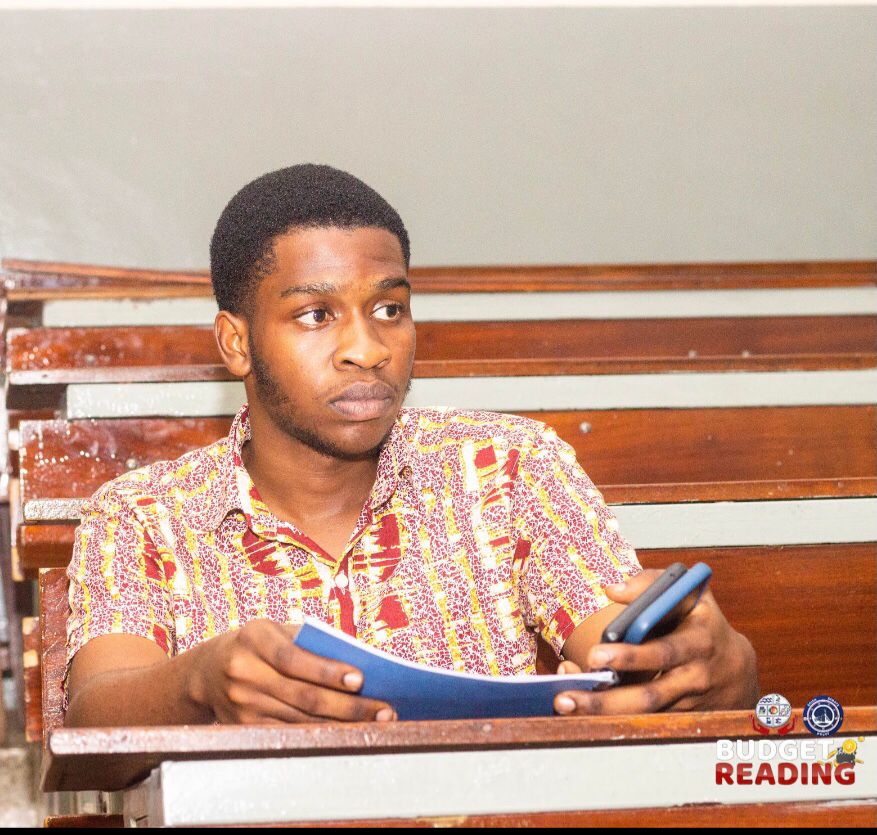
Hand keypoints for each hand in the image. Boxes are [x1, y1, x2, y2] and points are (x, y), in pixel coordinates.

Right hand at [186, 619, 395, 723]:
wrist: (207, 672)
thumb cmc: (258, 645)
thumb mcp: (275, 631)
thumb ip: (309, 641)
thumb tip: (358, 660)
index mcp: (254, 639)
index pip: (294, 658)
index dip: (327, 670)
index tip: (360, 678)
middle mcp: (244, 673)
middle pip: (303, 695)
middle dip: (349, 706)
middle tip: (384, 710)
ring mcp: (243, 705)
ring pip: (301, 719)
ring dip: (343, 724)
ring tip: (377, 723)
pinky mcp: (246, 727)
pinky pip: (290, 733)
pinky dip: (322, 734)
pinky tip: (349, 733)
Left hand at [553, 569, 757, 714]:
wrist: (735, 667)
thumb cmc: (701, 621)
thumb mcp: (687, 593)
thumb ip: (651, 583)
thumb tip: (612, 590)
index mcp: (698, 641)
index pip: (663, 652)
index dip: (631, 657)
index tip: (596, 655)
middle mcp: (693, 677)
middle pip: (648, 695)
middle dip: (607, 697)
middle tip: (568, 693)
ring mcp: (683, 703)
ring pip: (640, 714)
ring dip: (599, 711)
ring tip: (563, 703)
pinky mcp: (673, 718)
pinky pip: (639, 719)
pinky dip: (607, 713)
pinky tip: (576, 704)